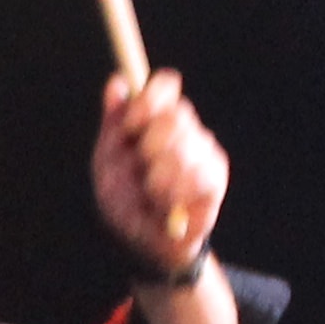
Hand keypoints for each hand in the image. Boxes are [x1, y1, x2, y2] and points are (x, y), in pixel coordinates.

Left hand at [91, 70, 228, 274]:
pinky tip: (169, 204)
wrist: (144, 241)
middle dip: (151, 146)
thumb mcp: (107, 163)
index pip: (165, 85)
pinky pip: (200, 175)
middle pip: (177, 114)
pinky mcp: (216, 175)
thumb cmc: (125, 200)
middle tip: (143, 170)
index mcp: (153, 118)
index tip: (131, 125)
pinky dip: (177, 194)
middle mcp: (182, 128)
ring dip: (160, 177)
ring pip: (188, 146)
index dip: (149, 100)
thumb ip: (113, 124)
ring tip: (152, 194)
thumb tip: (116, 82)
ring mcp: (203, 149)